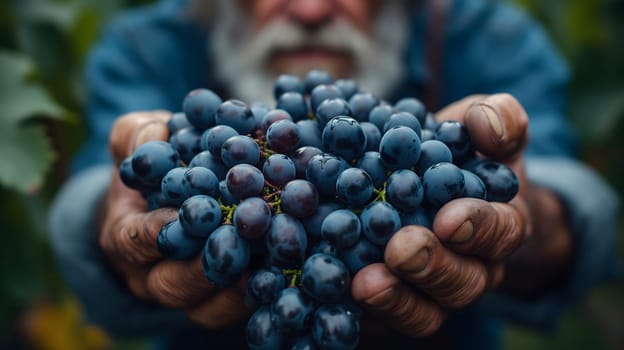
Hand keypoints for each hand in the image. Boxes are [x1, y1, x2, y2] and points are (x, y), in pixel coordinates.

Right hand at [99, 111, 249, 328]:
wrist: (162, 206)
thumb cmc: (151, 169)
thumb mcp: (134, 143)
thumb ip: (136, 135)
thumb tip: (157, 132)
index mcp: (125, 236)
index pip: (135, 240)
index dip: (162, 229)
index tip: (196, 212)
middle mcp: (151, 274)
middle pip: (172, 285)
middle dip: (208, 265)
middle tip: (242, 241)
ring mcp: (184, 293)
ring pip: (205, 308)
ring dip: (238, 286)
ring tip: (270, 257)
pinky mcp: (216, 303)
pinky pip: (232, 312)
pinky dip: (258, 293)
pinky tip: (283, 268)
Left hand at [351, 94, 572, 336]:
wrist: (439, 183)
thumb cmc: (463, 152)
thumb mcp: (481, 126)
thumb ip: (496, 117)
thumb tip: (489, 126)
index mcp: (501, 223)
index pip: (501, 231)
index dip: (479, 226)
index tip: (449, 218)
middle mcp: (475, 265)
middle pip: (465, 281)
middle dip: (432, 266)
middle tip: (400, 249)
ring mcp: (438, 290)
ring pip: (430, 311)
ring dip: (399, 297)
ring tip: (367, 281)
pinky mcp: (402, 301)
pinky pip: (395, 316)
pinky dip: (373, 306)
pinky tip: (346, 286)